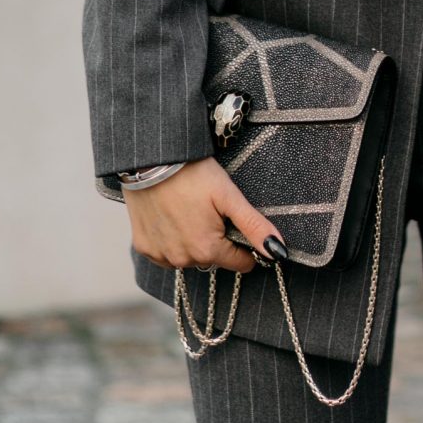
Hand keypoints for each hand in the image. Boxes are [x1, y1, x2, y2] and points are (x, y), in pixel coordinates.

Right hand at [123, 156, 287, 273]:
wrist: (151, 160)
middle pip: (214, 258)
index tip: (234, 221)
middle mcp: (183, 259)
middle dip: (217, 239)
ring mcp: (161, 256)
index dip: (243, 243)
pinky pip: (166, 253)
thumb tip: (278, 252)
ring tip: (188, 210)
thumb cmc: (192, 174)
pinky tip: (170, 216)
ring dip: (193, 240)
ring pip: (190, 257)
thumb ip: (254, 226)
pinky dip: (171, 239)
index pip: (241, 262)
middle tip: (208, 209)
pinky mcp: (144, 248)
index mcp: (208, 250)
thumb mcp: (229, 196)